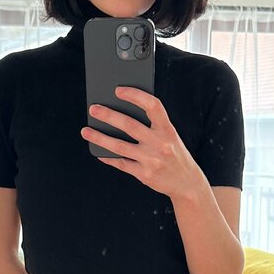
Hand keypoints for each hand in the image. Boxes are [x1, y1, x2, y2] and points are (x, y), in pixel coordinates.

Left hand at [80, 86, 204, 200]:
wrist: (187, 184)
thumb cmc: (175, 155)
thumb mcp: (171, 136)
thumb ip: (153, 126)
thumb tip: (122, 112)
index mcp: (168, 130)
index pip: (152, 106)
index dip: (135, 95)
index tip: (118, 90)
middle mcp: (160, 144)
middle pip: (129, 125)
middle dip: (108, 116)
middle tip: (93, 109)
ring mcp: (151, 160)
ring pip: (119, 146)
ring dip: (100, 138)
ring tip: (86, 131)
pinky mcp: (144, 175)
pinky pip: (121, 163)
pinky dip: (107, 157)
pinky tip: (98, 152)